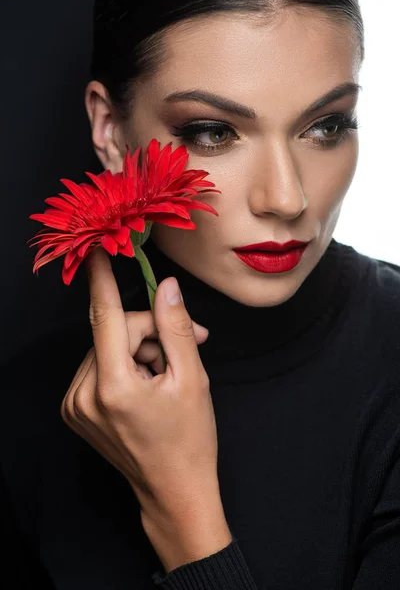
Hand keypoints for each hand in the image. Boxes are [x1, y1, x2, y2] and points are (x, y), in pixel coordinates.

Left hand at [61, 247, 220, 527]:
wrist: (173, 491)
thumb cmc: (190, 440)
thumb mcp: (192, 379)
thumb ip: (176, 328)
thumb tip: (167, 287)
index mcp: (114, 387)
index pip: (104, 317)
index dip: (101, 280)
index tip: (96, 251)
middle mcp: (84, 395)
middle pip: (113, 331)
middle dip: (149, 331)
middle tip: (186, 347)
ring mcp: (75, 405)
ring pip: (107, 346)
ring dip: (138, 348)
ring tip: (165, 374)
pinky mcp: (75, 410)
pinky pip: (99, 365)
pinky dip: (124, 363)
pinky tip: (145, 383)